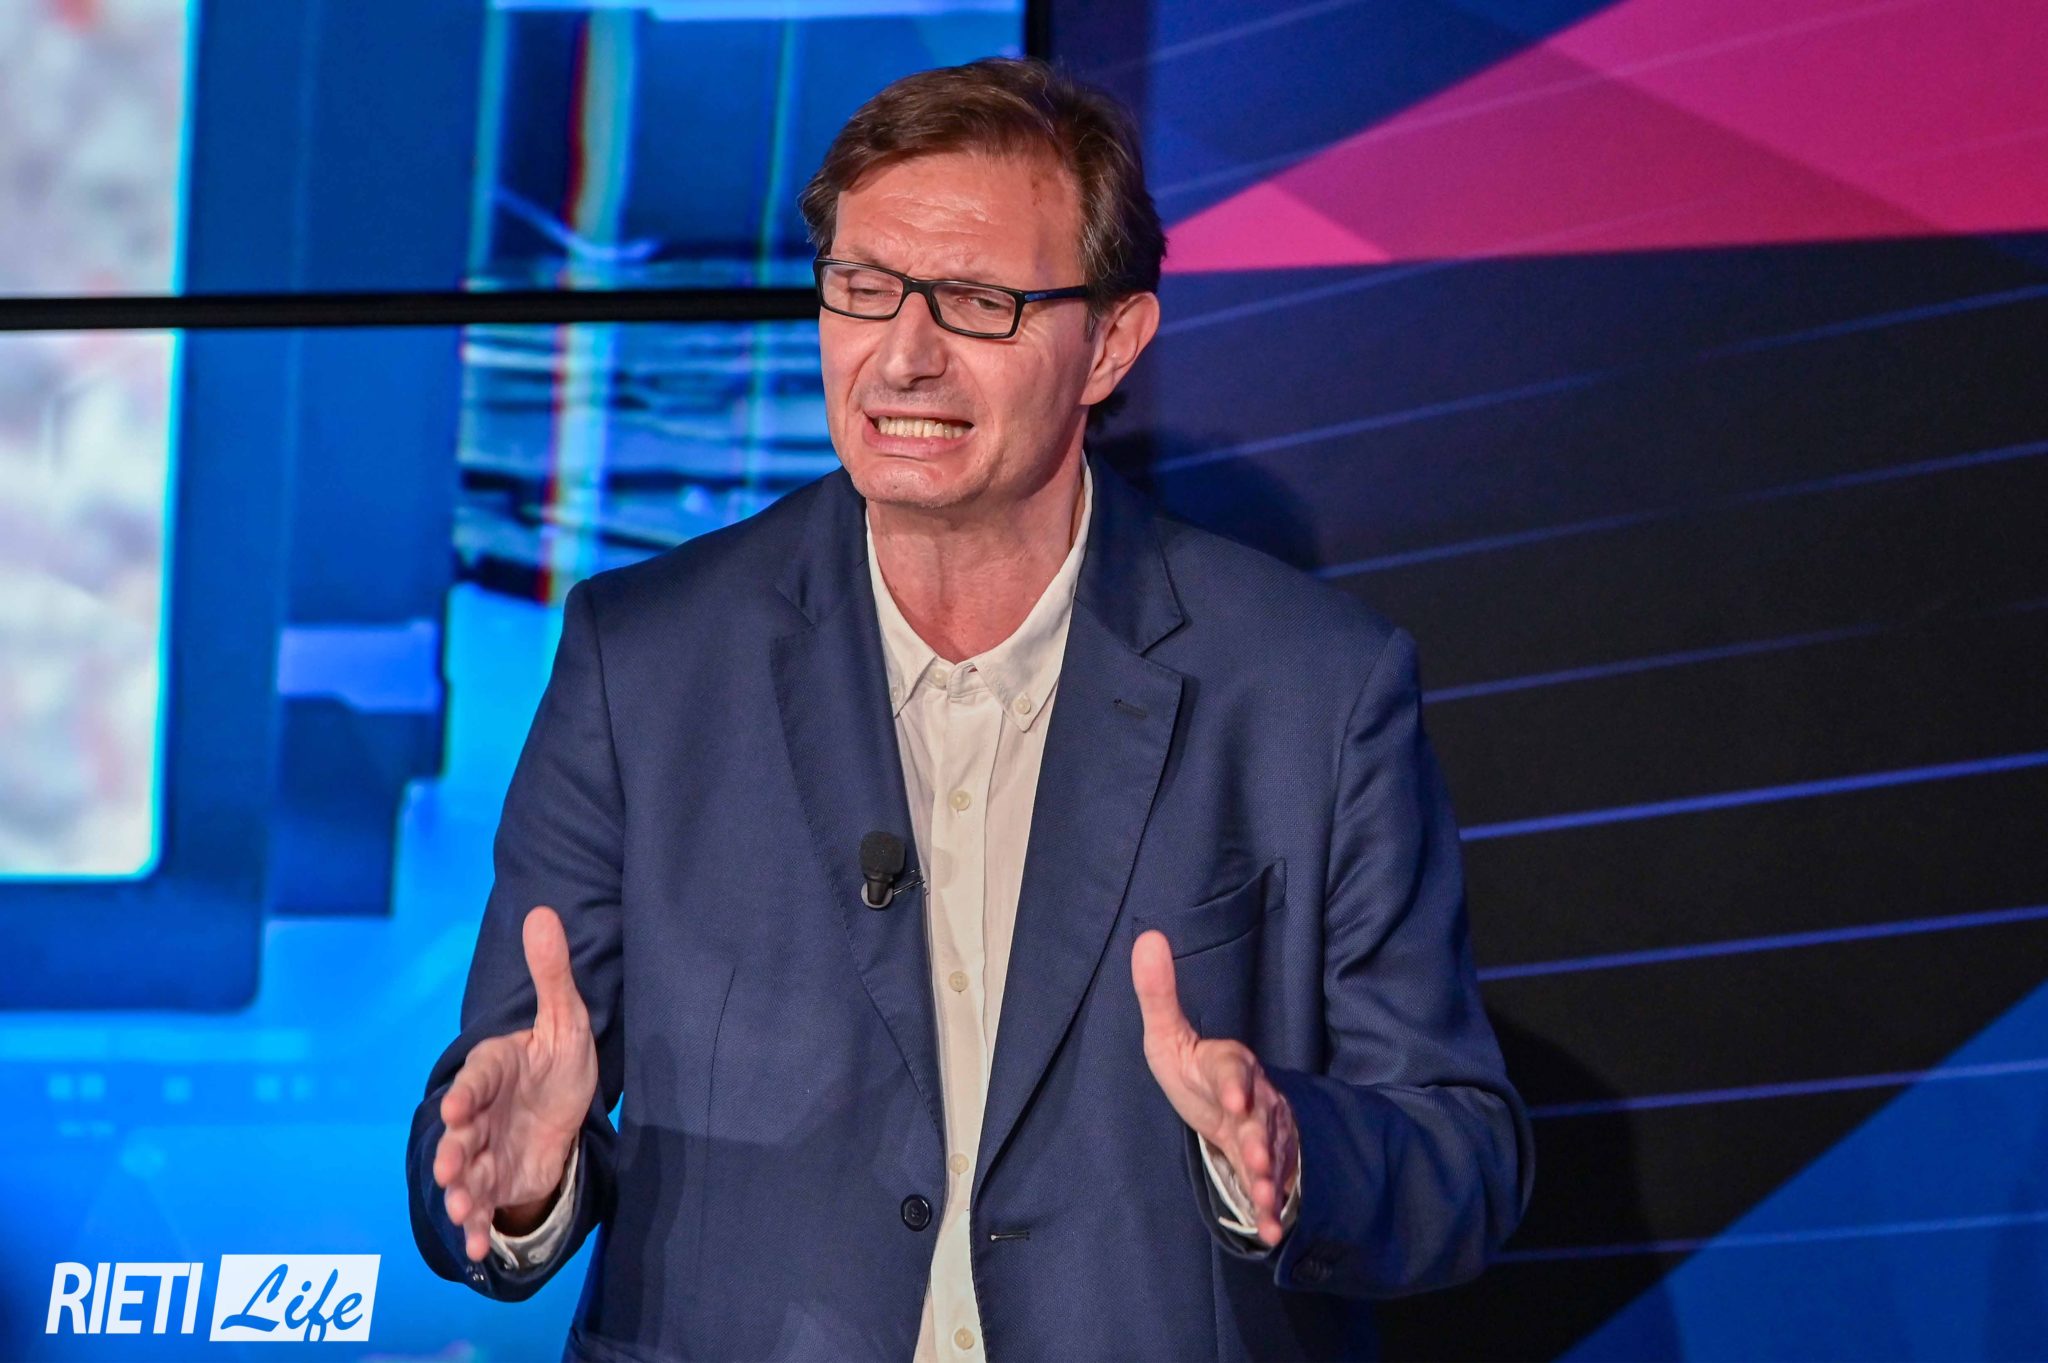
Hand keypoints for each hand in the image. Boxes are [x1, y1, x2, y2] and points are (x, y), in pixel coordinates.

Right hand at [433, 905, 598, 1262]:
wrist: (564, 1111)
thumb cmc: (558, 1062)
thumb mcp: (567, 1019)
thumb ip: (552, 974)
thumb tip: (542, 912)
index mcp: (493, 1069)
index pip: (477, 1080)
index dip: (467, 1094)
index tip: (459, 1107)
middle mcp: (481, 1113)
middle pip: (462, 1133)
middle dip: (454, 1151)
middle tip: (449, 1168)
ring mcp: (485, 1150)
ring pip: (466, 1173)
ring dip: (460, 1193)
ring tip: (460, 1211)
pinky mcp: (495, 1182)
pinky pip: (483, 1207)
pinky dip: (478, 1229)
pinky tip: (478, 1249)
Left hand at [1131, 929, 1299, 1245]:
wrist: (1227, 1103)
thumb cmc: (1193, 1068)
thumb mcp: (1169, 1033)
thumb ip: (1159, 994)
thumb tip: (1146, 937)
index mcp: (1227, 1064)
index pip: (1232, 1068)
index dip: (1235, 1082)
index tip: (1234, 1098)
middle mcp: (1253, 1099)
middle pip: (1259, 1117)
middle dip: (1258, 1138)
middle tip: (1254, 1158)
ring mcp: (1264, 1133)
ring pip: (1271, 1152)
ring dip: (1269, 1175)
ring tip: (1265, 1196)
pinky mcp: (1266, 1164)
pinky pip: (1274, 1185)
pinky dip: (1274, 1209)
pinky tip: (1271, 1231)